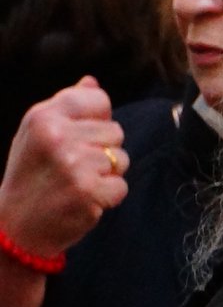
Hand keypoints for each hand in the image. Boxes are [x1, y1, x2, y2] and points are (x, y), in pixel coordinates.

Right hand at [0, 79, 125, 257]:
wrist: (16, 225)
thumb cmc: (30, 175)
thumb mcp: (36, 133)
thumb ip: (65, 106)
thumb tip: (91, 81)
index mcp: (43, 116)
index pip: (99, 99)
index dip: (98, 119)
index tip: (79, 136)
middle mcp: (58, 136)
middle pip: (116, 131)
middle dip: (103, 150)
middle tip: (73, 167)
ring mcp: (73, 164)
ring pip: (121, 158)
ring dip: (106, 174)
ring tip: (77, 183)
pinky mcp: (88, 191)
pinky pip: (121, 186)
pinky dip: (109, 196)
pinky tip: (84, 199)